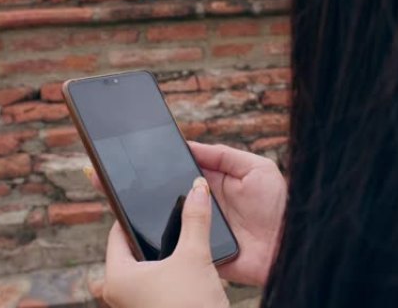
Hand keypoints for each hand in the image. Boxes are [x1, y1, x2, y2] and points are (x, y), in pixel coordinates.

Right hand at [84, 142, 286, 286]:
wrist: (290, 244)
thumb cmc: (279, 203)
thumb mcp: (255, 167)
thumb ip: (223, 155)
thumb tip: (190, 145)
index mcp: (213, 184)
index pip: (178, 171)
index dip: (156, 165)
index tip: (130, 154)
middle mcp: (202, 206)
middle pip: (163, 195)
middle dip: (139, 187)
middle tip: (107, 173)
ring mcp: (198, 229)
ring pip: (163, 221)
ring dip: (142, 212)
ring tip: (115, 196)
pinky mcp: (198, 252)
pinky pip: (174, 246)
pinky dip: (157, 240)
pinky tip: (136, 228)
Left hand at [101, 177, 228, 307]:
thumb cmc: (192, 306)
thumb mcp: (195, 256)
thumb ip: (195, 219)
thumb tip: (198, 188)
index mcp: (117, 277)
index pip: (116, 234)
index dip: (132, 215)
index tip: (146, 202)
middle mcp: (118, 294)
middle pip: (129, 252)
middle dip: (148, 236)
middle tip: (165, 220)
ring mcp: (133, 306)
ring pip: (140, 270)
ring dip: (157, 256)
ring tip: (178, 241)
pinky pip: (151, 286)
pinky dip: (163, 274)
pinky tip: (184, 267)